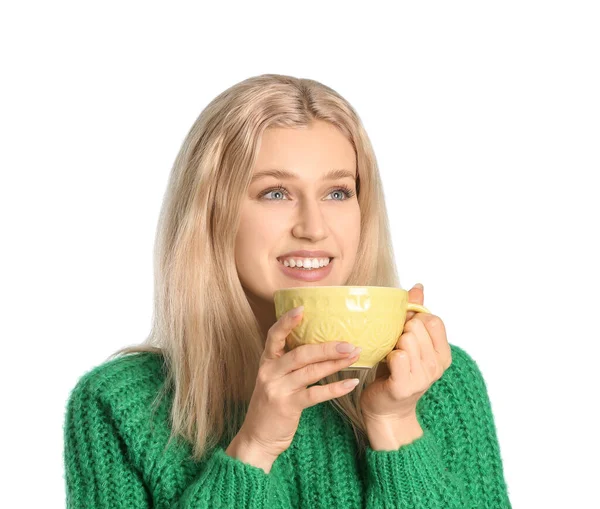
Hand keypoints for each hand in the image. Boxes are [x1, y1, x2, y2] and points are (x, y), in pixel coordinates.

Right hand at [233, 306, 361, 463]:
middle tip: (349, 343)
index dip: (287, 322)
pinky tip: (351, 383)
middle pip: (301, 353)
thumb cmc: (271, 405)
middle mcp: (270, 372)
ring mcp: (278, 389)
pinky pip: (315, 394)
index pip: (273, 336)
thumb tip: (318, 344)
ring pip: (310, 371)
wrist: (257, 438)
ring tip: (355, 356)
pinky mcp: (288, 407)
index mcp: (267, 362)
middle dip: (327, 347)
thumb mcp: (274, 379)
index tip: (302, 308)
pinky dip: (335, 388)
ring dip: (335, 364)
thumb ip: (289, 363)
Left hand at [359, 283, 452, 422]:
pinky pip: (397, 356)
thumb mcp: (410, 342)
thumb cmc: (395, 371)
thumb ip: (415, 314)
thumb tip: (417, 287)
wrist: (386, 409)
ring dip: (392, 345)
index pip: (432, 320)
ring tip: (390, 356)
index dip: (413, 320)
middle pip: (417, 327)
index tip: (404, 332)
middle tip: (394, 347)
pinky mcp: (404, 386)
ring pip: (406, 339)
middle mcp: (437, 366)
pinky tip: (385, 366)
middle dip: (400, 331)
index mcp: (443, 354)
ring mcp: (423, 377)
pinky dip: (387, 357)